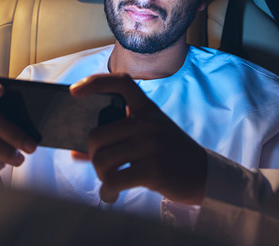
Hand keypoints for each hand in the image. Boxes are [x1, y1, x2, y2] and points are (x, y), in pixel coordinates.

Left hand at [70, 73, 207, 204]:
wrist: (204, 175)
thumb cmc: (170, 156)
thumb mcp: (148, 140)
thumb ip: (116, 141)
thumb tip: (76, 152)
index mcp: (148, 110)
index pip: (121, 83)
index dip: (95, 83)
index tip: (75, 91)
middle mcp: (149, 123)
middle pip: (97, 134)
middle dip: (93, 156)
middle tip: (103, 168)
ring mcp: (152, 144)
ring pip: (102, 159)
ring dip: (101, 176)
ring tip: (109, 183)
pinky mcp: (154, 168)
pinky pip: (114, 180)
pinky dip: (107, 191)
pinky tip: (112, 195)